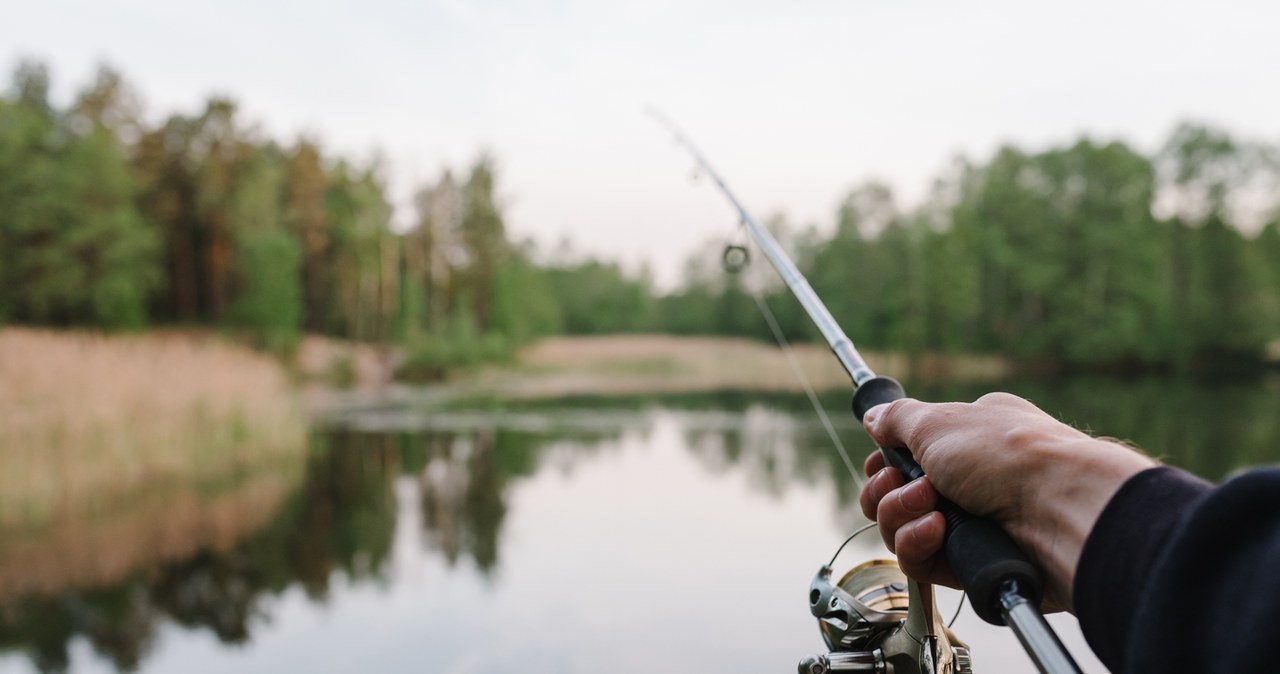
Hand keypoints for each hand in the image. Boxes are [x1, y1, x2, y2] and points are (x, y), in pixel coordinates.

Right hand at [857, 392, 1155, 611]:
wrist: (1059, 509)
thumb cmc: (1007, 454)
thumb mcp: (939, 421)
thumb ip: (897, 419)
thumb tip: (873, 416)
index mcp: (965, 439)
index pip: (906, 456)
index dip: (885, 462)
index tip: (882, 461)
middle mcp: (967, 481)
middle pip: (894, 494)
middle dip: (887, 490)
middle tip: (904, 482)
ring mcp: (968, 524)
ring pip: (900, 528)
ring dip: (901, 514)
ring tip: (931, 505)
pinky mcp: (969, 563)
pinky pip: (917, 560)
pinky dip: (917, 543)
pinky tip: (939, 531)